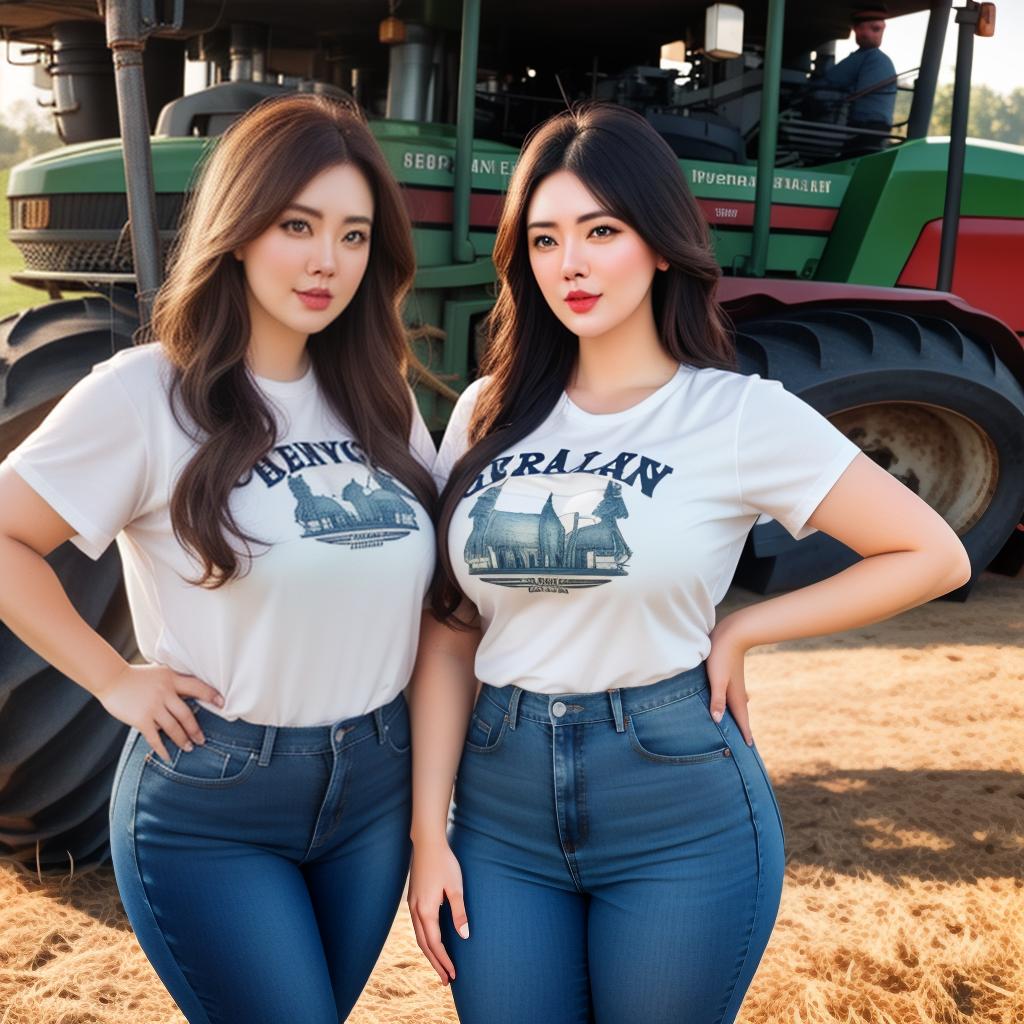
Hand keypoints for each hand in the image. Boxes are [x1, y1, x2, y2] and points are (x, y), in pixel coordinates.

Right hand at [96, 662, 223, 761]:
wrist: (112, 679)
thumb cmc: (137, 676)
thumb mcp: (161, 673)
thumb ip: (175, 682)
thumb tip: (192, 692)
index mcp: (172, 679)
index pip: (197, 687)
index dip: (211, 695)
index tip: (223, 704)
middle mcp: (165, 692)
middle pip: (186, 714)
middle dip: (195, 729)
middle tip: (202, 740)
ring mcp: (153, 706)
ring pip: (173, 728)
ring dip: (182, 740)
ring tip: (188, 748)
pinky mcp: (141, 719)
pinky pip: (155, 737)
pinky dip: (162, 749)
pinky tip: (167, 756)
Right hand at [407, 837, 468, 984]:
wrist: (427, 843)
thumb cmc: (444, 863)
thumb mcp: (456, 887)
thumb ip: (459, 912)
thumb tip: (464, 936)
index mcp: (426, 910)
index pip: (435, 943)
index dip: (444, 960)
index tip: (453, 974)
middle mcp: (416, 910)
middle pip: (424, 945)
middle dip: (436, 963)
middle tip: (447, 980)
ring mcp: (412, 905)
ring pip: (419, 937)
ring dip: (429, 953)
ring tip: (440, 966)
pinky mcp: (413, 899)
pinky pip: (418, 926)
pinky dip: (425, 940)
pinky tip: (432, 942)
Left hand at [707, 615, 753, 745]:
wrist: (732, 633)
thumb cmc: (720, 656)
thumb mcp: (717, 679)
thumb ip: (717, 699)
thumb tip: (718, 720)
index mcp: (735, 695)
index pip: (741, 718)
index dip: (744, 732)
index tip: (749, 747)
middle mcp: (737, 691)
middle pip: (741, 713)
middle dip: (743, 726)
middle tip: (746, 741)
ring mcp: (735, 682)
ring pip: (737, 703)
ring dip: (738, 714)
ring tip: (738, 724)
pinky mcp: (730, 674)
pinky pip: (732, 695)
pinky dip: (732, 703)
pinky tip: (729, 700)